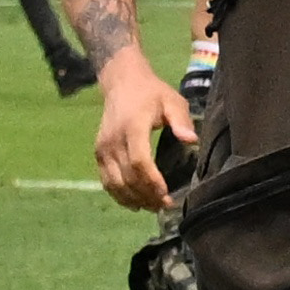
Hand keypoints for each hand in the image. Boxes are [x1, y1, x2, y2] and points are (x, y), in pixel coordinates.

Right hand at [92, 51, 191, 208]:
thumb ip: (181, 120)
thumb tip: (191, 140)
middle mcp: (113, 140)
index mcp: (132, 127)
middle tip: (165, 206)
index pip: (139, 161)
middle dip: (146, 195)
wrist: (121, 82)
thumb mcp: (172, 100)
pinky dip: (119, 195)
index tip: (167, 195)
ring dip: (133, 199)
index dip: (152, 182)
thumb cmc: (152, 93)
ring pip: (115, 183)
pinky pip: (106, 180)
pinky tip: (134, 203)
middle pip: (127, 177)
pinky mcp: (98, 153)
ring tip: (153, 207)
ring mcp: (103, 148)